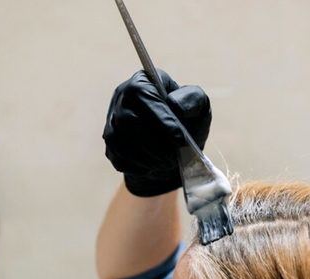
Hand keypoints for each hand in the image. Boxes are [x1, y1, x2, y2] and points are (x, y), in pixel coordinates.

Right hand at [103, 69, 211, 196]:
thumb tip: (174, 105)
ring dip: (145, 157)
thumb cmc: (189, 121)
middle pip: (127, 119)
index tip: (179, 139)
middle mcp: (122, 97)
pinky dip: (136, 166)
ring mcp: (112, 120)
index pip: (142, 94)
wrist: (178, 148)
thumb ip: (192, 99)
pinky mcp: (110, 143)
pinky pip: (116, 157)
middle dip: (153, 144)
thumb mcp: (199, 107)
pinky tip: (152, 167)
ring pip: (118, 140)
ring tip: (166, 164)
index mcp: (144, 81)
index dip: (160, 118)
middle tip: (172, 158)